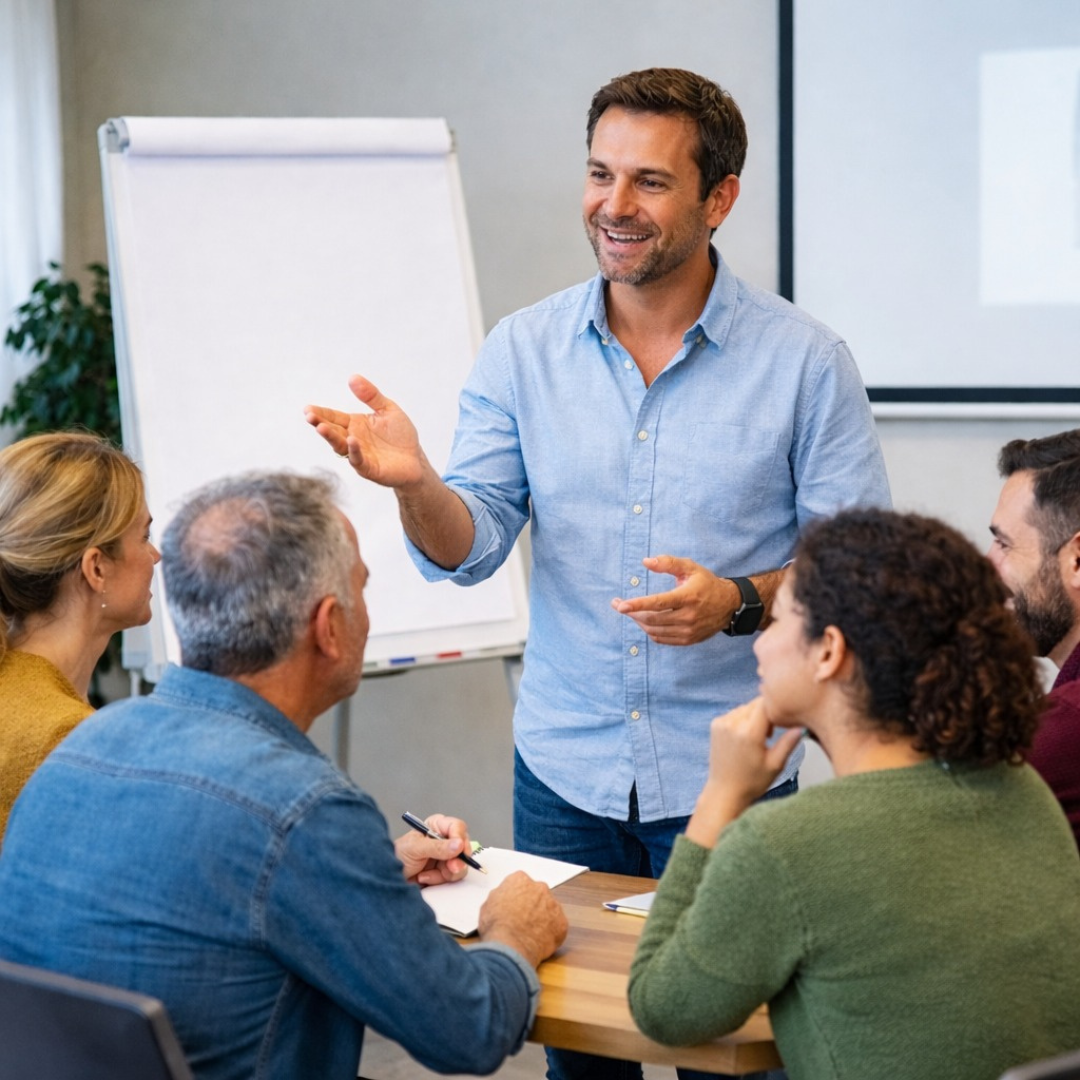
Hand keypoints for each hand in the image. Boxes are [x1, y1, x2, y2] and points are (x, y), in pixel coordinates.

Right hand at [304, 374, 427, 489]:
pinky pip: (358, 459)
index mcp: (354, 424)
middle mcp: (352, 439)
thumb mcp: (387, 409)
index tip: (308, 408)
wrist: (415, 460)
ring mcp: (359, 454)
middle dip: (320, 423)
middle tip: (309, 416)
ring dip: (331, 437)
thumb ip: (371, 395)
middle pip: (332, 430)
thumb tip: (352, 377)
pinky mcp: (369, 468)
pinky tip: (352, 440)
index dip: (321, 413)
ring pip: (341, 445)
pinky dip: (354, 451)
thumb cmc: (401, 436)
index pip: (333, 417)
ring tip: (321, 427)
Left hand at [395, 813, 474, 885]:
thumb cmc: (397, 856)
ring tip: (427, 874)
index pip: (457, 827)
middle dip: (456, 860)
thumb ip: (437, 847)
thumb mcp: (415, 848)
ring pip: (461, 865)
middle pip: (464, 847)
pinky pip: (452, 877)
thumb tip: (458, 845)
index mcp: (437, 826)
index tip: (459, 850)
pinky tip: (424, 877)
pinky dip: (438, 879)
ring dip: (445, 873)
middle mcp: (444, 840)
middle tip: (449, 867)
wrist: (388, 876)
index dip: (460, 838)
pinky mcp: (444, 872)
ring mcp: (445, 857)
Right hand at [478, 871, 567, 967]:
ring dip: (542, 919)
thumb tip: (503, 899)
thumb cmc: (496, 927)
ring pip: (549, 909)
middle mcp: (539, 888)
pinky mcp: (562, 923)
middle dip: (532, 905)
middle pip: (537, 894)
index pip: (520, 883)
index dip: (516, 897)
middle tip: (522, 921)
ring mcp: (553, 904)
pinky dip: (550, 934)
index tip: (513, 907)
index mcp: (519, 880)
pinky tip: (538, 942)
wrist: (510, 947)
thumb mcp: (487, 905)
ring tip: (529, 934)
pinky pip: (557, 927)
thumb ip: (499, 896)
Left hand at [611, 555, 739, 644]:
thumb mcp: (690, 567)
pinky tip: (645, 622)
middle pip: (652, 619)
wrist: (730, 605)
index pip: (658, 603)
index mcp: (688, 597)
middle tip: (619, 605)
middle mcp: (688, 616)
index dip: (638, 604)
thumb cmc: (706, 583)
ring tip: (632, 612)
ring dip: (639, 622)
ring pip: (655, 630)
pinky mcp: (688, 640)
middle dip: (632, 613)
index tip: (621, 606)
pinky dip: (649, 631)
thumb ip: (668, 563)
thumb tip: (646, 562)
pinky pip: (662, 639)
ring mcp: (689, 631)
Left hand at [685, 698, 804, 848]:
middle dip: (766, 714)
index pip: (765, 704)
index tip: (781, 722)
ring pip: (745, 708)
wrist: (725, 791)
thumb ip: (788, 743)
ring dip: (754, 716)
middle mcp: (732, 724)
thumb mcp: (775, 765)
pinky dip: (742, 720)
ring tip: (757, 738)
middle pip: (755, 704)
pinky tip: (745, 737)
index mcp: (749, 733)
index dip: (776, 710)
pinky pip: (734, 713)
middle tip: (770, 735)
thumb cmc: (752, 782)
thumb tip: (801, 726)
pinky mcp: (715, 724)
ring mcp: (721, 723)